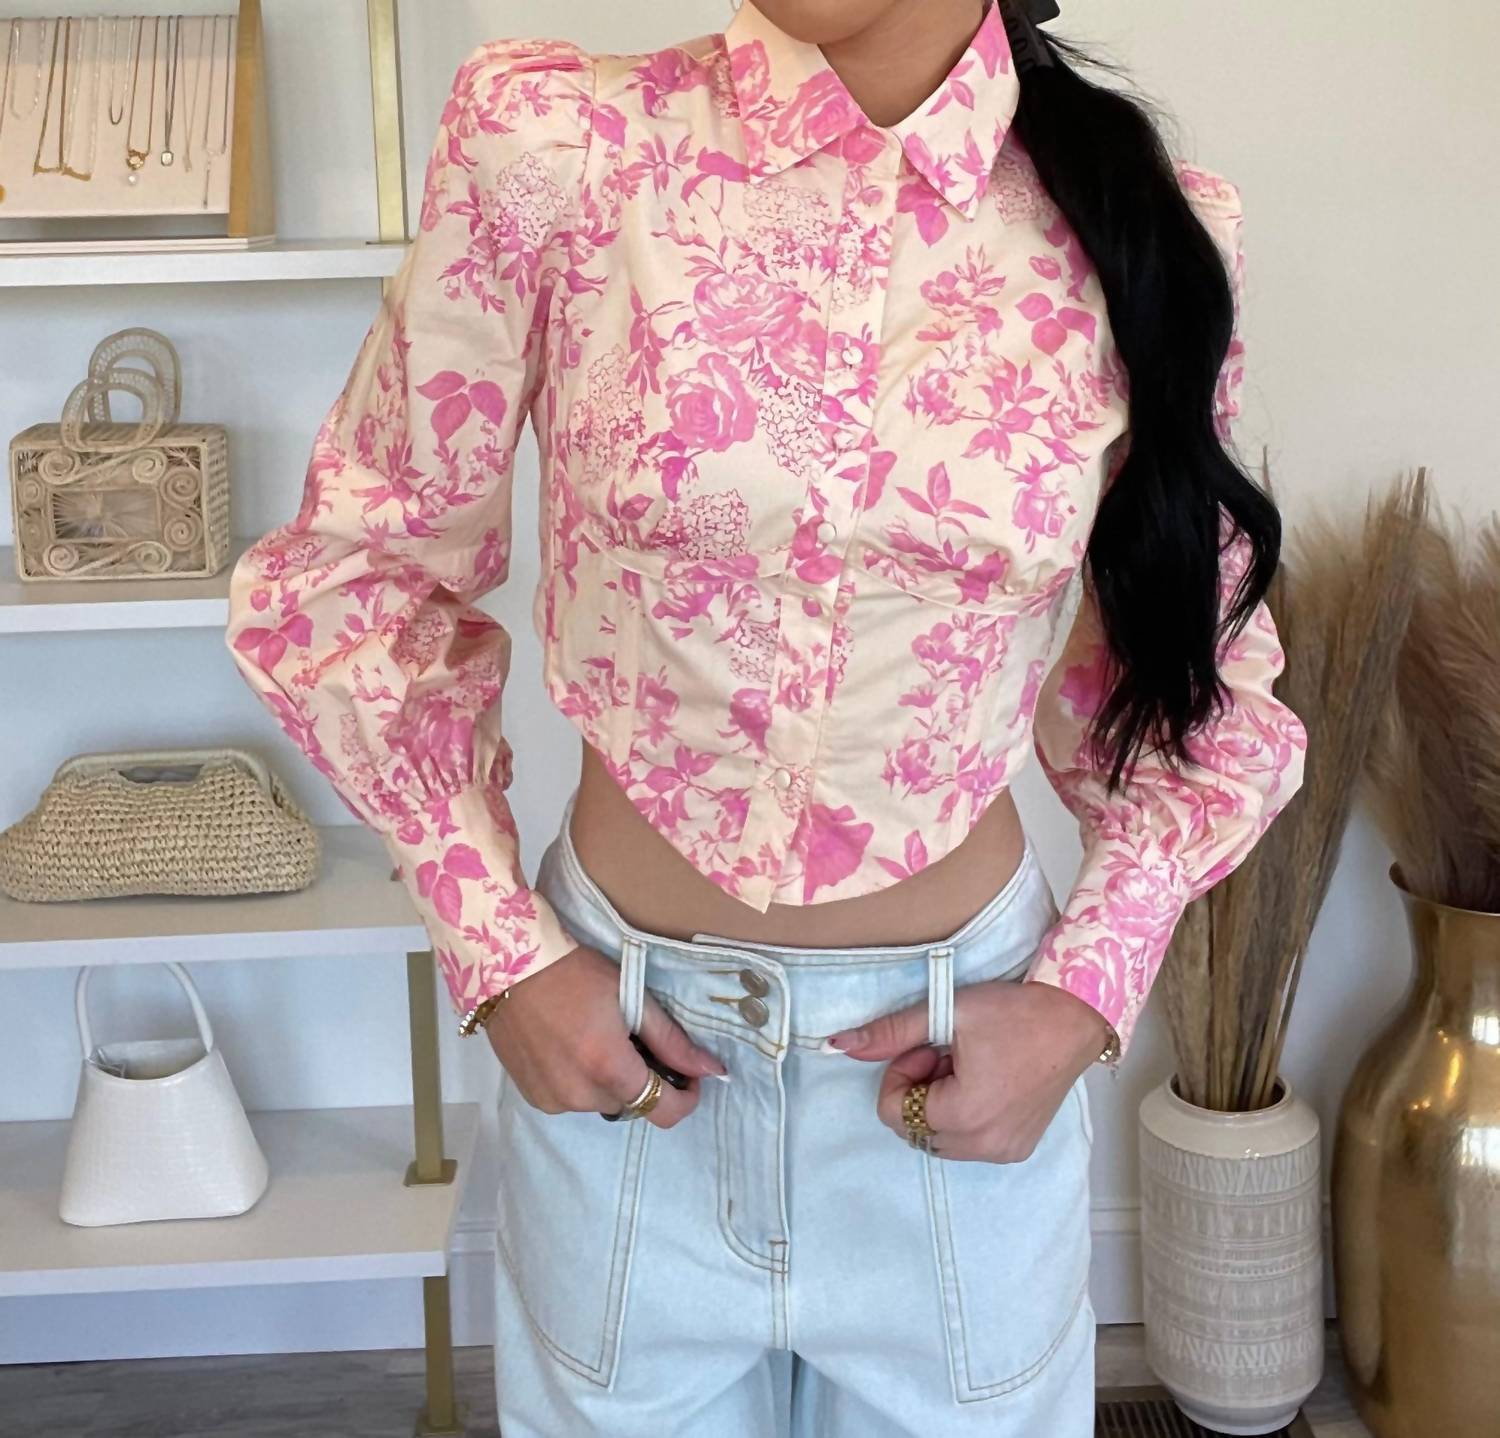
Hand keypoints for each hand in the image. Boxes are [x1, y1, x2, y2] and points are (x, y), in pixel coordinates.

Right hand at [485, 943, 727, 1127]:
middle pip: (631, 1104)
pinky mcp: (531, 1096)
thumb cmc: (575, 972)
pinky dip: (580, 1081)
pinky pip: (572, 1100)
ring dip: (608, 1080)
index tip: (689, 1077)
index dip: (685, 1098)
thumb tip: (712, 1069)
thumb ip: (672, 1041)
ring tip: (594, 1038)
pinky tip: (570, 1046)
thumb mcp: (632, 998)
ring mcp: (552, 1100)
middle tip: (630, 1038)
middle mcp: (579, 1095)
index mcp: (608, 1068)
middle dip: (639, 1077)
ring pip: (600, 1102)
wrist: (509, 965)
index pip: (663, 1112)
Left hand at [823, 978, 1106, 1161]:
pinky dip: (965, 1117)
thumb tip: (838, 1046)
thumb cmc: (1014, 1012)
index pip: (893, 1112)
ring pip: (940, 1139)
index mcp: (964, 1115)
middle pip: (913, 1130)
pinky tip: (988, 1082)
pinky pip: (970, 1143)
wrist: (1075, 1017)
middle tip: (947, 1054)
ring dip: (940, 1105)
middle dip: (918, 1091)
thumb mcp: (946, 1013)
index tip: (928, 1046)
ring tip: (968, 1066)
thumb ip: (890, 1033)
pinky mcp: (1019, 1149)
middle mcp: (985, 1145)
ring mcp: (1004, 1152)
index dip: (901, 1073)